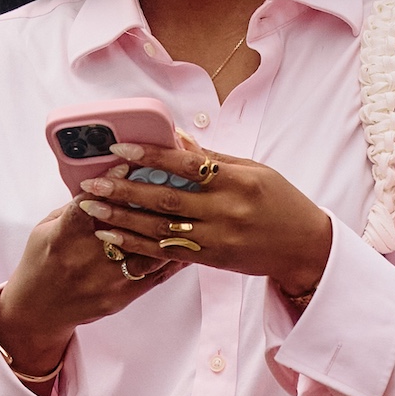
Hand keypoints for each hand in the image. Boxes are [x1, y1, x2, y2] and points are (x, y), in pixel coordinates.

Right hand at [0, 175, 178, 377]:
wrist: (39, 310)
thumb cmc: (43, 261)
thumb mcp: (46, 228)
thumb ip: (75, 207)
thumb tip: (104, 181)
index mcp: (63, 238)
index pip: (88, 206)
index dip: (108, 186)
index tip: (127, 166)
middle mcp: (86, 259)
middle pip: (125, 226)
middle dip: (147, 201)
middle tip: (170, 179)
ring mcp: (107, 280)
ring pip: (147, 250)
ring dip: (168, 227)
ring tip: (188, 205)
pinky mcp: (122, 296)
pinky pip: (155, 274)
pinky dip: (175, 256)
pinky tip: (189, 239)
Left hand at [75, 143, 331, 297]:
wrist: (304, 247)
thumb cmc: (280, 202)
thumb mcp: (254, 171)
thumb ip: (212, 158)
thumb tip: (175, 136)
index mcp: (238, 180)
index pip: (186, 164)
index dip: (150, 154)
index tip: (119, 148)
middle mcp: (227, 210)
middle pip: (166, 198)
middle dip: (124, 189)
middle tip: (91, 181)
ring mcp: (218, 238)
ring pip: (160, 228)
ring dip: (121, 217)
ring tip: (91, 206)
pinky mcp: (211, 259)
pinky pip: (166, 250)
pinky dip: (136, 242)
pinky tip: (112, 233)